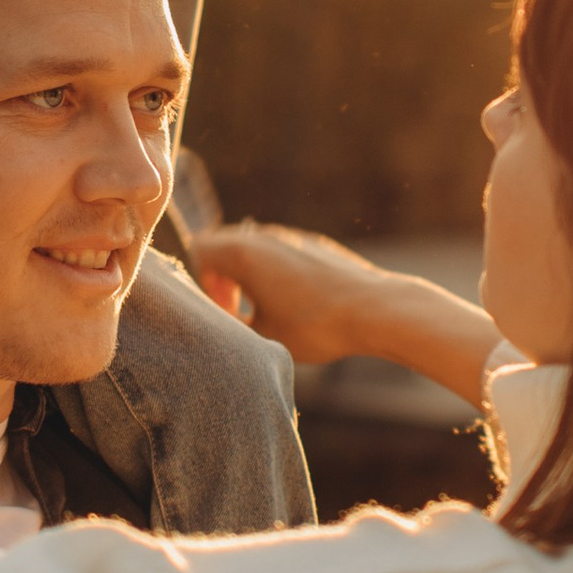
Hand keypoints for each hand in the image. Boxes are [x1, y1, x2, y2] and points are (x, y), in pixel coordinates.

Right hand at [193, 222, 403, 365]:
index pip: (199, 250)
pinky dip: (274, 273)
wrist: (373, 310)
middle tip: (238, 311)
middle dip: (222, 278)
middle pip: (223, 245)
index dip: (203, 283)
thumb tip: (225, 319)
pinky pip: (280, 253)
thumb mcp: (261, 336)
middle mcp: (264, 237)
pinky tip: (295, 304)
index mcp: (242, 254)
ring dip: (249, 275)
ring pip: (253, 249)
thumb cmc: (313, 325)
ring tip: (266, 309)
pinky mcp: (314, 245)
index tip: (226, 311)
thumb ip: (232, 322)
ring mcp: (291, 238)